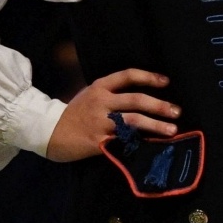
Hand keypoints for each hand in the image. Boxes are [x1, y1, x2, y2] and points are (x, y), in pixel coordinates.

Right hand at [47, 69, 176, 162]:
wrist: (46, 131)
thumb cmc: (73, 113)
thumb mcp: (89, 95)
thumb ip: (111, 93)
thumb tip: (143, 95)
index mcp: (99, 88)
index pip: (127, 76)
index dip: (148, 77)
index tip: (166, 82)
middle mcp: (101, 102)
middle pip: (135, 100)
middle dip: (159, 105)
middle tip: (176, 111)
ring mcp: (99, 122)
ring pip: (133, 121)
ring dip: (155, 125)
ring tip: (172, 130)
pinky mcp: (98, 141)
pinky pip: (124, 141)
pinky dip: (140, 142)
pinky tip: (153, 146)